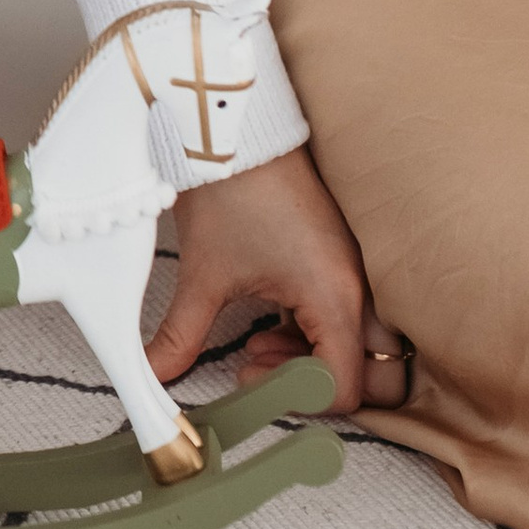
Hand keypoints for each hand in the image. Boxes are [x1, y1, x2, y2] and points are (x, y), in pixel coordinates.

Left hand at [145, 145, 371, 416]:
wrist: (238, 131)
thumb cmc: (229, 195)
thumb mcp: (204, 275)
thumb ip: (182, 336)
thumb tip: (152, 376)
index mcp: (334, 297)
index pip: (343, 387)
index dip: (293, 397)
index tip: (244, 375)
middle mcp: (361, 288)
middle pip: (375, 374)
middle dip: (320, 384)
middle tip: (263, 364)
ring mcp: (359, 271)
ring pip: (363, 347)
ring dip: (315, 357)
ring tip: (258, 340)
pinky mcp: (346, 257)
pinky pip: (352, 315)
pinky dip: (316, 330)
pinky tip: (268, 318)